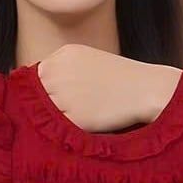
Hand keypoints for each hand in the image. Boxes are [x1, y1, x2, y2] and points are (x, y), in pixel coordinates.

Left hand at [37, 44, 182, 133]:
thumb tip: (41, 88)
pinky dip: (66, 128)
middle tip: (70, 110)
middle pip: (38, 93)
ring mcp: (63, 95)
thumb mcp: (89, 59)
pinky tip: (84, 124)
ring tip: (79, 116)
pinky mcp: (72, 117)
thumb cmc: (120, 79)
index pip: (38, 74)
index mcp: (64, 54)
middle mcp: (59, 72)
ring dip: (55, 117)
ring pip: (45, 111)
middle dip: (47, 103)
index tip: (59, 98)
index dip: (46, 89)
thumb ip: (64, 69)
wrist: (145, 90)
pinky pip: (58, 127)